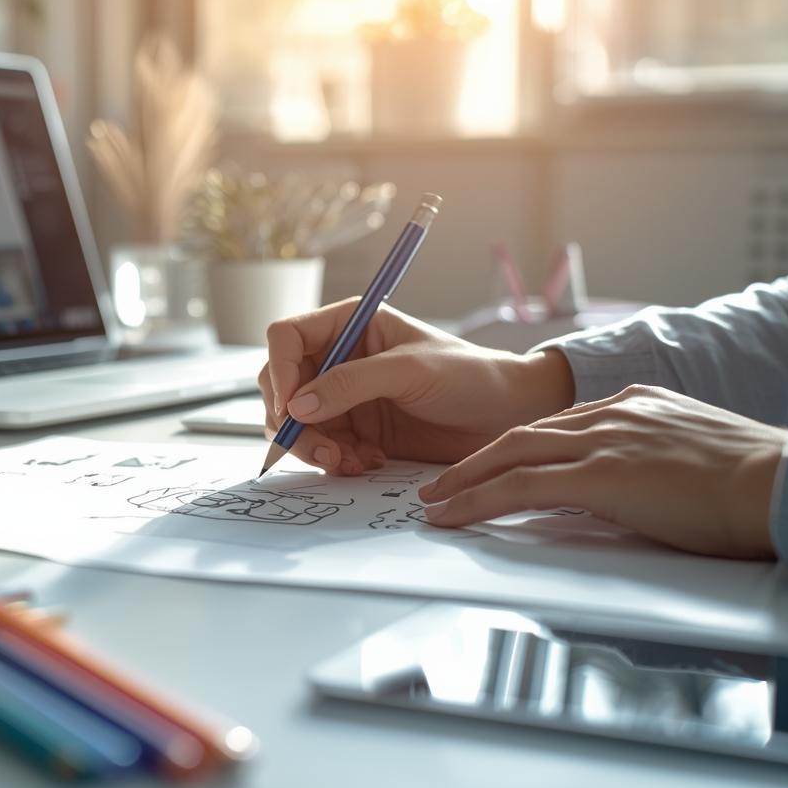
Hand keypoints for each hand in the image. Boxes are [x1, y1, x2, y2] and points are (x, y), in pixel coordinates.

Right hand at [258, 299, 574, 474]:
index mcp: (349, 324)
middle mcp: (340, 357)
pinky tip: (367, 463)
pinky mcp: (358, 430)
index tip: (291, 406)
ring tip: (348, 461)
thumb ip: (352, 383)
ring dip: (315, 447)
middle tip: (319, 449)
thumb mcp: (410, 371)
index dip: (281, 370)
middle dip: (292, 420)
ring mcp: (346, 396)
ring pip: (298, 422)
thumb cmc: (470, 376)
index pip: (287, 337)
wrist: (507, 416)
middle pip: (283, 384)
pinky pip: (324, 447)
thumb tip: (299, 404)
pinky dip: (336, 459)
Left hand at [418, 385, 787, 558]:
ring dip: (464, 481)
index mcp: (638, 404)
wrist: (787, 481)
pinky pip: (521, 486)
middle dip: (476, 459)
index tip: (495, 462)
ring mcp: (604, 440)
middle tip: (441, 482)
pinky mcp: (601, 475)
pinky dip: (478, 500)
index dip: (520, 446)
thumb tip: (648, 489)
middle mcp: (614, 412)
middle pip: (523, 433)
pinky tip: (453, 516)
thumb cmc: (760, 484)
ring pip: (511, 455)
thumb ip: (661, 462)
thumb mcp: (700, 457)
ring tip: (433, 503)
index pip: (561, 424)